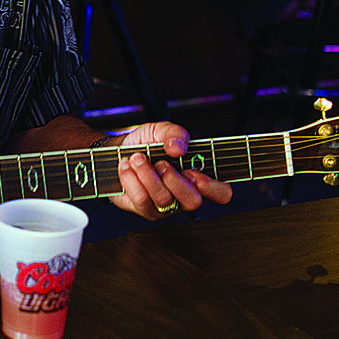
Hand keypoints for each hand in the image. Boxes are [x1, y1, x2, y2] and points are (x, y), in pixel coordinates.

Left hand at [109, 121, 232, 219]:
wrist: (117, 151)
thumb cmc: (144, 143)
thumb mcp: (160, 130)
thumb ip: (174, 133)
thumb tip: (178, 147)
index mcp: (197, 176)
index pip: (221, 193)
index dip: (212, 187)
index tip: (192, 172)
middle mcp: (183, 195)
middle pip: (193, 202)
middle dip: (174, 179)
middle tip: (160, 163)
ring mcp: (165, 206)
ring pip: (164, 199)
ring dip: (147, 174)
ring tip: (137, 158)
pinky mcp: (144, 209)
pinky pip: (142, 199)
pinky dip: (131, 179)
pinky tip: (127, 167)